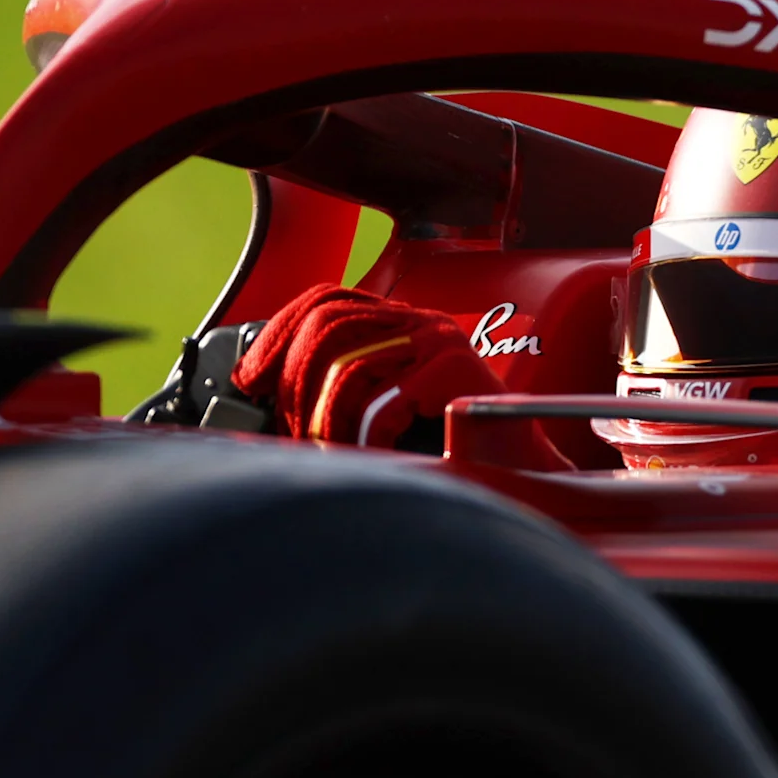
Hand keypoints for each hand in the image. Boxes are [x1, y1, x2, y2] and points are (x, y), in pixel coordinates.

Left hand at [229, 286, 505, 451]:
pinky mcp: (455, 371)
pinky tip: (372, 458)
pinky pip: (382, 401)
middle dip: (293, 380)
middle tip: (289, 428)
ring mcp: (441, 342)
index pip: (328, 300)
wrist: (526, 477)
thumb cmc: (453, 453)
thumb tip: (266, 397)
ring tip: (327, 451)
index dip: (279, 332)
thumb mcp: (385, 411)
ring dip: (325, 418)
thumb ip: (341, 391)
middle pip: (328, 325)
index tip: (251, 377)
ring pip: (348, 364)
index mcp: (403, 323)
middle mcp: (421, 322)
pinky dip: (365, 438)